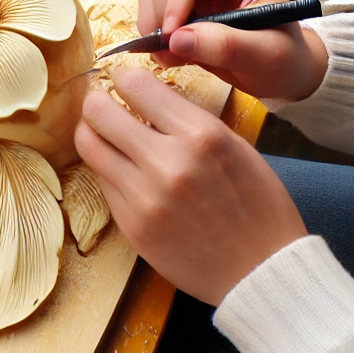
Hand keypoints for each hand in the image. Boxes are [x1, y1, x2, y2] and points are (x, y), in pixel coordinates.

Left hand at [75, 66, 307, 305]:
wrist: (265, 274)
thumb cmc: (258, 206)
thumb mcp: (234, 146)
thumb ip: (187, 118)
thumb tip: (144, 95)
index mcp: (200, 135)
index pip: (135, 84)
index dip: (123, 77)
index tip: (122, 81)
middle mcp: (167, 163)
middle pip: (97, 111)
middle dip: (95, 100)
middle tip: (101, 103)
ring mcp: (144, 197)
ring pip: (88, 145)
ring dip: (91, 132)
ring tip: (103, 132)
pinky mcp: (130, 225)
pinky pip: (102, 181)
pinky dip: (107, 168)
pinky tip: (123, 169)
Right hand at [138, 0, 328, 100]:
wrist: (284, 74)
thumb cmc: (285, 59)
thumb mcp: (268, 55)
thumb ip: (227, 45)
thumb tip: (176, 39)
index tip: (172, 33)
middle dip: (160, 11)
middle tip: (167, 48)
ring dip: (152, 23)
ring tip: (170, 56)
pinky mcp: (180, 13)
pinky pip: (150, 12)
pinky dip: (152, 34)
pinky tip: (171, 56)